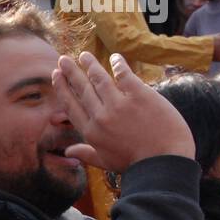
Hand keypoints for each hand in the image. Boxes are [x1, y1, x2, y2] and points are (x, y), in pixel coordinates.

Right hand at [52, 51, 194, 170]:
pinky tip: (115, 57)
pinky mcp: (139, 96)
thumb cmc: (135, 164)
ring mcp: (119, 104)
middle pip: (82, 89)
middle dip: (71, 72)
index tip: (56, 76)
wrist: (163, 163)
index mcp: (91, 131)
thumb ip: (85, 153)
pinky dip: (118, 64)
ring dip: (90, 65)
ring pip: (99, 79)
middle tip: (63, 59)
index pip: (71, 105)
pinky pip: (124, 75)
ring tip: (83, 55)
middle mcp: (101, 116)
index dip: (62, 88)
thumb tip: (67, 152)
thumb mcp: (105, 161)